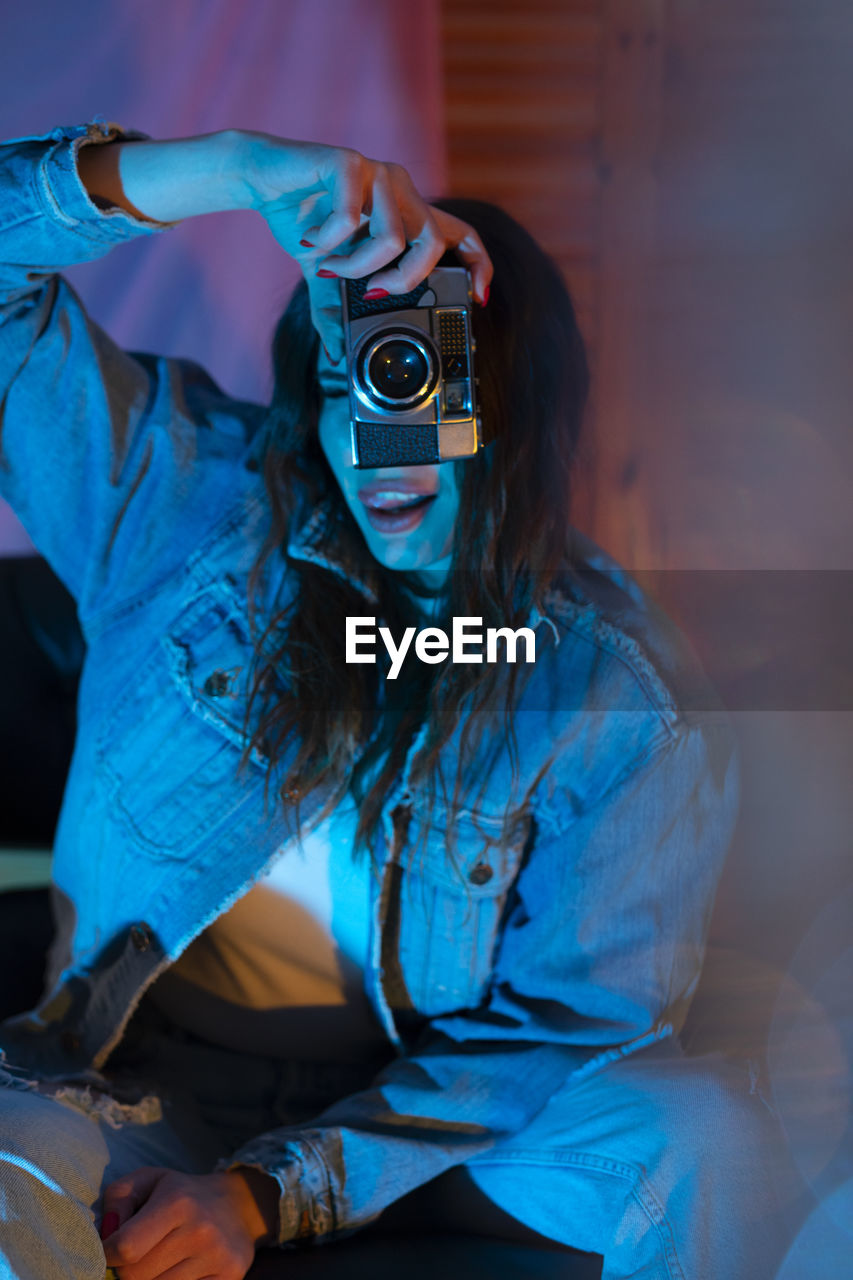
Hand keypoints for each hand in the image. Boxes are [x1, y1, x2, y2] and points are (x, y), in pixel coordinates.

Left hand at [100, 1164, 278, 1279]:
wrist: (238, 1206)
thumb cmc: (182, 1194)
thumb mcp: (149, 1180)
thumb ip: (118, 1198)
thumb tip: (107, 1233)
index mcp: (177, 1202)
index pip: (126, 1247)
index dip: (109, 1254)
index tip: (112, 1250)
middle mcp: (200, 1230)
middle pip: (136, 1276)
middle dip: (127, 1270)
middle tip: (137, 1257)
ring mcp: (217, 1257)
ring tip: (159, 1263)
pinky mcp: (230, 1278)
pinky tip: (177, 1272)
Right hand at [240, 132, 492, 362]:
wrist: (257, 177)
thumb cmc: (299, 218)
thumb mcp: (322, 274)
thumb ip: (336, 309)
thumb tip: (336, 354)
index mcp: (405, 213)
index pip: (461, 234)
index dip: (478, 266)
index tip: (478, 298)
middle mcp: (400, 190)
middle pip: (432, 244)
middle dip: (403, 279)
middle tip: (370, 290)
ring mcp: (377, 173)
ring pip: (391, 238)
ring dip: (353, 264)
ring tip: (328, 263)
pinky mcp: (348, 162)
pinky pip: (350, 219)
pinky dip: (325, 241)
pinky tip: (309, 238)